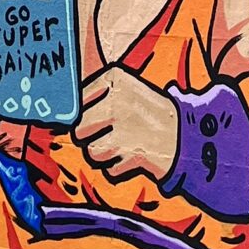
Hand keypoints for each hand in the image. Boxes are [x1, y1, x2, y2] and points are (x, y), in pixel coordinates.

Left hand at [75, 68, 178, 184]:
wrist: (189, 134)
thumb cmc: (149, 113)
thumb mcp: (126, 90)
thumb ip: (94, 97)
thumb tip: (59, 115)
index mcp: (115, 77)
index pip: (77, 102)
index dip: (88, 114)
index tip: (104, 116)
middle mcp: (118, 100)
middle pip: (79, 129)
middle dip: (91, 137)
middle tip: (113, 134)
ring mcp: (125, 128)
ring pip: (92, 152)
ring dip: (107, 155)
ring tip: (126, 145)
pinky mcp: (133, 154)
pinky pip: (110, 170)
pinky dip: (121, 169)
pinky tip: (135, 157)